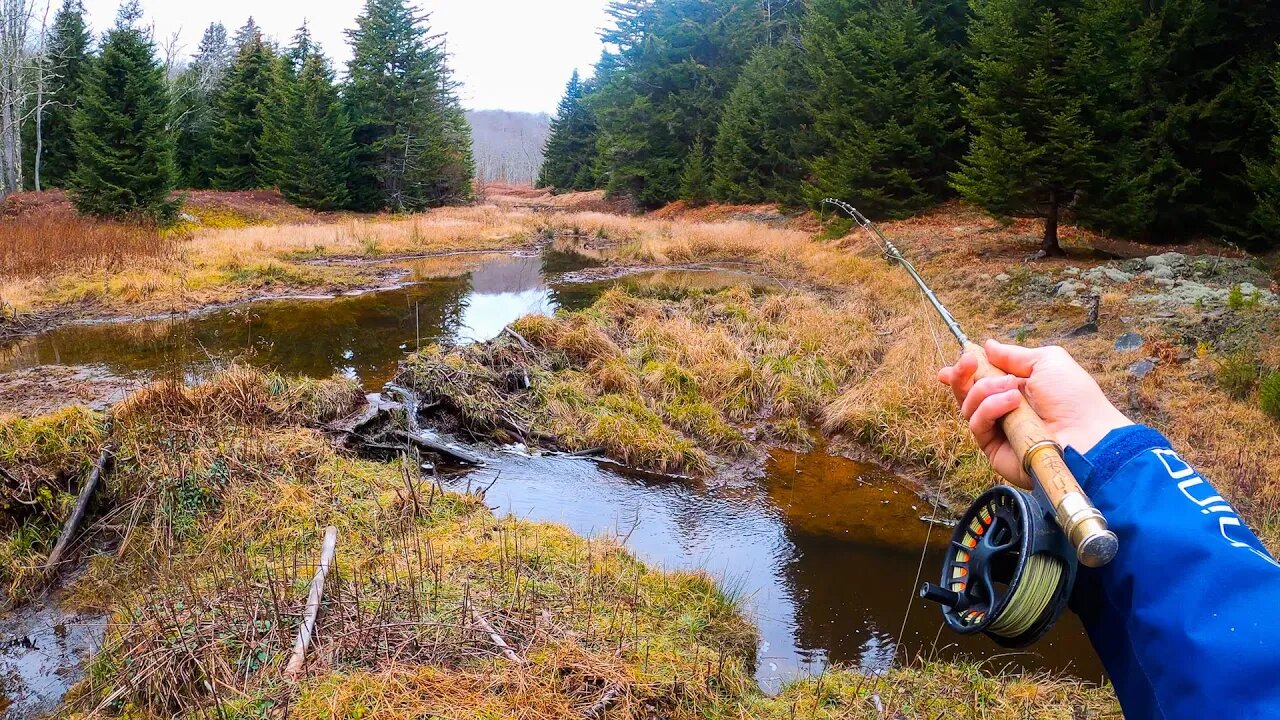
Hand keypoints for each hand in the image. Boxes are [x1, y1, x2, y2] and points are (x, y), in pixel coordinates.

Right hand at [938, 339, 1132, 484]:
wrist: (1086, 435)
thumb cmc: (1074, 398)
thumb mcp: (1047, 362)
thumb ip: (1014, 355)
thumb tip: (988, 345)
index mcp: (1015, 388)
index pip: (980, 379)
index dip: (963, 372)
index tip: (956, 363)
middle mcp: (1003, 409)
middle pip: (967, 393)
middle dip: (963, 375)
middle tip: (968, 363)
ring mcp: (998, 430)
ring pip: (969, 407)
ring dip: (985, 391)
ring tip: (1012, 389)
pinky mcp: (994, 449)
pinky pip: (977, 425)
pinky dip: (990, 409)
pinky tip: (1011, 402)